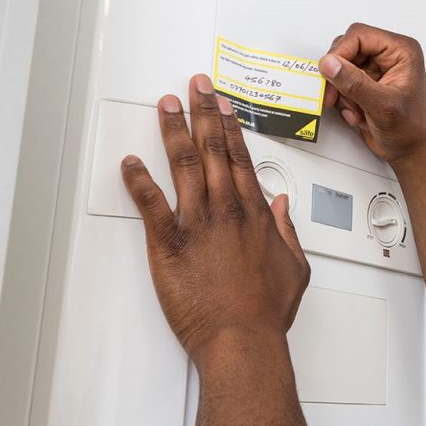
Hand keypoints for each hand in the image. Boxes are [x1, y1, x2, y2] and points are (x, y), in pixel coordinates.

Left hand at [120, 74, 310, 365]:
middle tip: (196, 86)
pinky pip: (151, 205)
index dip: (232, 126)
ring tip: (167, 105)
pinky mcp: (169, 245)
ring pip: (184, 165)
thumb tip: (280, 205)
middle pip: (214, 149)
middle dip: (204, 112)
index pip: (242, 158)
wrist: (242, 340)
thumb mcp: (295, 268)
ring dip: (174, 131)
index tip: (225, 104)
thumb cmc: (266, 311)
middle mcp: (227, 210)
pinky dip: (138, 182)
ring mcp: (197, 225)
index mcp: (255, 214)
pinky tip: (129, 163)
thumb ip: (286, 231)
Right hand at [320, 22, 425, 166]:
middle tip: (336, 95)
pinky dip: (344, 100)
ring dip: (342, 91)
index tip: (329, 71)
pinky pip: (342, 83)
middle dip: (339, 75)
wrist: (412, 152)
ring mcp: (376, 70)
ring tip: (356, 110)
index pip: (360, 35)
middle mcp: (389, 56)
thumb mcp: (382, 105)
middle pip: (347, 48)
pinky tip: (358, 114)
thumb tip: (330, 63)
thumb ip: (354, 83)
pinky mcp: (366, 84)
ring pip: (341, 67)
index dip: (340, 52)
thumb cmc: (411, 130)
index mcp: (401, 51)